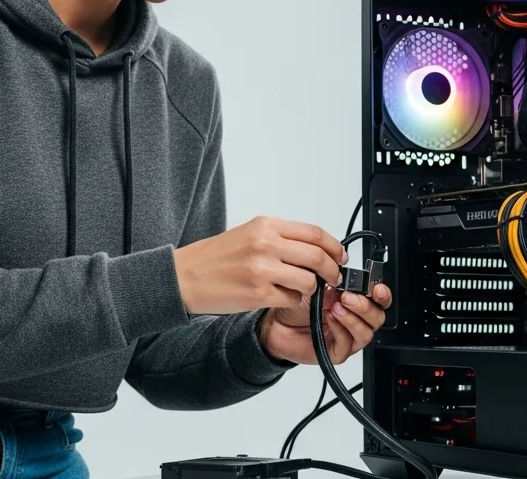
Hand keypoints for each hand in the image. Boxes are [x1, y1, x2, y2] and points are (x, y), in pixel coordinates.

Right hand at [172, 216, 347, 315]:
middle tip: (333, 278)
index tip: (340, 256)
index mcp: (266, 226)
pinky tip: (283, 297)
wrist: (185, 276)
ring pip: (309, 281)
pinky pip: (292, 299)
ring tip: (302, 290)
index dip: (334, 246)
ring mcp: (263, 269)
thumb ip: (281, 238)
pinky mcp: (258, 294)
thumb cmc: (215, 257)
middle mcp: (266, 244)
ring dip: (312, 289)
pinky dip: (294, 301)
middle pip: (318, 256)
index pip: (315, 233)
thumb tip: (315, 248)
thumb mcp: (249, 234)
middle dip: (332, 271)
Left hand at [257, 283, 392, 365]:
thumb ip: (333, 284)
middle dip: (366, 306)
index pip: (379, 299)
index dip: (381, 294)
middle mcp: (355, 320)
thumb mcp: (315, 287)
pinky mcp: (337, 352)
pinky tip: (330, 319)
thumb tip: (345, 281)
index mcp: (355, 301)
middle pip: (378, 317)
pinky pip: (348, 344)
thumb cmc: (296, 307)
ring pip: (366, 332)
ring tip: (336, 307)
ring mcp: (348, 337)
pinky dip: (340, 329)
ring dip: (353, 318)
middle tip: (348, 297)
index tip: (375, 288)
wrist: (276, 326)